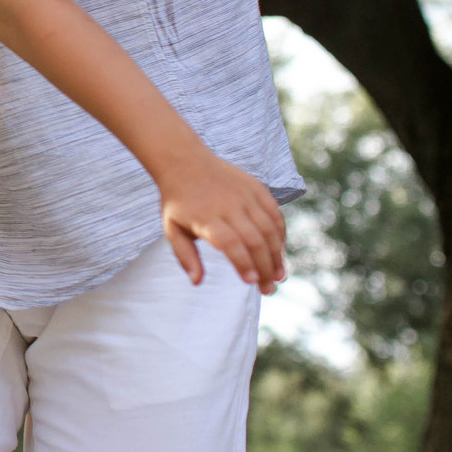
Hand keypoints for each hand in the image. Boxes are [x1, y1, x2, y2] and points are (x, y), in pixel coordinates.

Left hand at [158, 153, 287, 293]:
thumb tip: (197, 282)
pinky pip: (274, 214)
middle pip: (254, 240)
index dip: (243, 263)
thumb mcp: (171, 228)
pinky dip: (280, 234)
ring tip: (278, 275)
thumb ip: (185, 256)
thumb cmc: (178, 201)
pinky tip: (279, 251)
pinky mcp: (256, 188)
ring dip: (276, 255)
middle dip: (264, 268)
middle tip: (268, 289)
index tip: (250, 282)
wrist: (185, 162)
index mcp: (206, 217)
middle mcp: (228, 206)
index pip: (230, 243)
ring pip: (269, 229)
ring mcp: (245, 195)